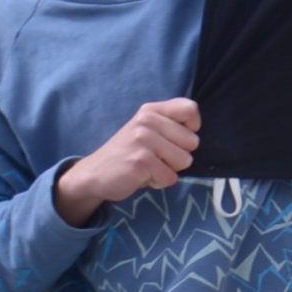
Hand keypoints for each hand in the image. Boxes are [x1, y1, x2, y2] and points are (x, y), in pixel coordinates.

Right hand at [53, 98, 198, 223]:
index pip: (190, 109)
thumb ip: (170, 125)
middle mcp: (147, 120)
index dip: (192, 128)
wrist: (94, 173)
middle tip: (154, 157)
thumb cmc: (129, 154)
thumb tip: (197, 130)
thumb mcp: (148, 131)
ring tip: (148, 166)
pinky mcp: (141, 160)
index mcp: (151, 111)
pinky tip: (141, 175)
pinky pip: (170, 177)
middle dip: (178, 156)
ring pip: (185, 161)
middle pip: (193, 142)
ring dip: (169, 170)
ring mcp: (143, 139)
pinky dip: (159, 182)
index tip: (175, 138)